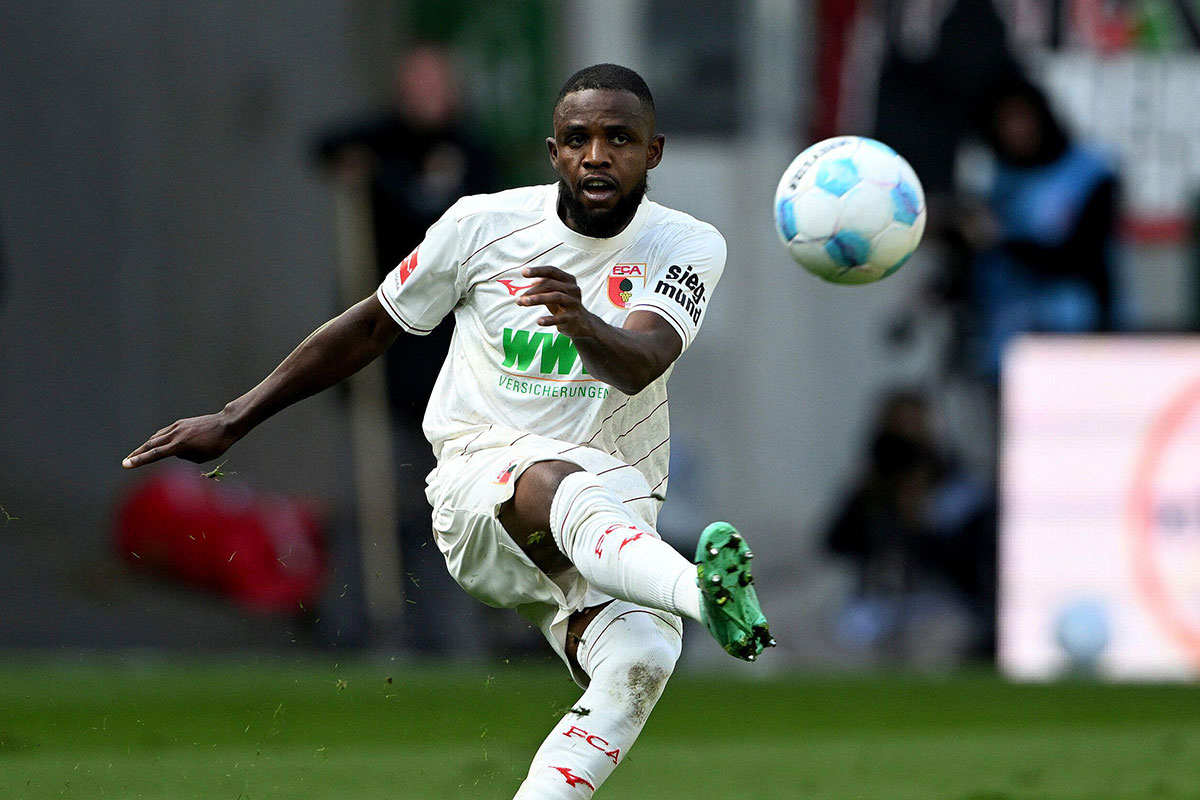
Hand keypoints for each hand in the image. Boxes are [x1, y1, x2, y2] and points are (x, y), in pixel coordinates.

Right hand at [122, 411, 241, 468]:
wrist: (227, 424)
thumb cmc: (217, 444)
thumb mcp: (201, 457)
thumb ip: (184, 456)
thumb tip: (174, 451)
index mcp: (179, 444)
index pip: (154, 454)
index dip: (139, 460)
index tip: (125, 464)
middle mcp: (175, 434)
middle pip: (150, 444)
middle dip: (137, 454)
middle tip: (126, 462)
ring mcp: (177, 426)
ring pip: (156, 437)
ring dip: (146, 446)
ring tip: (138, 454)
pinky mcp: (181, 423)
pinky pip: (165, 432)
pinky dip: (158, 439)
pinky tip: (156, 443)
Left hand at [516, 266, 597, 337]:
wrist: (581, 323)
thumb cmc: (564, 305)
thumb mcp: (554, 293)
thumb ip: (544, 286)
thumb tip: (530, 282)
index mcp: (568, 280)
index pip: (552, 271)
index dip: (538, 271)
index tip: (524, 272)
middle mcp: (572, 289)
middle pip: (551, 284)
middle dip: (533, 290)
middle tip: (519, 297)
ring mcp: (574, 302)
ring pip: (556, 297)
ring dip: (538, 299)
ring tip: (523, 303)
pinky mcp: (573, 317)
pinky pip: (560, 318)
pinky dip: (549, 319)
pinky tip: (538, 321)